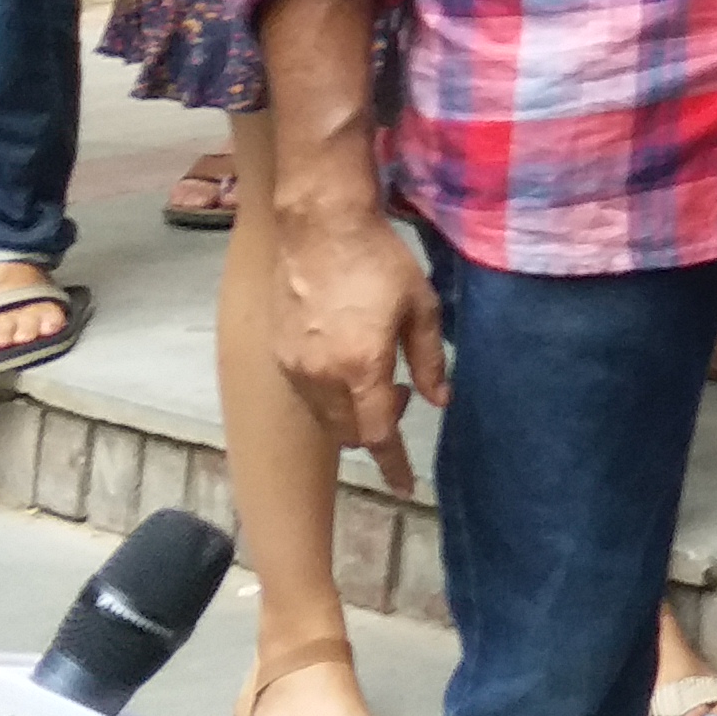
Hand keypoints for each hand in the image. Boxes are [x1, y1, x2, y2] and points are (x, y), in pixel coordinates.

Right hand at [273, 199, 445, 495]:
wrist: (320, 227)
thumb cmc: (379, 261)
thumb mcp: (421, 307)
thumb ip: (430, 359)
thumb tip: (438, 400)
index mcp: (360, 368)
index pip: (379, 434)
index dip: (395, 464)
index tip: (404, 487)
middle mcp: (320, 376)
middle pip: (349, 432)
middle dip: (377, 429)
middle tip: (400, 392)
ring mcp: (293, 367)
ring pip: (324, 418)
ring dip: (352, 414)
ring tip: (376, 375)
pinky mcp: (278, 354)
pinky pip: (306, 395)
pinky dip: (329, 397)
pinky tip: (346, 364)